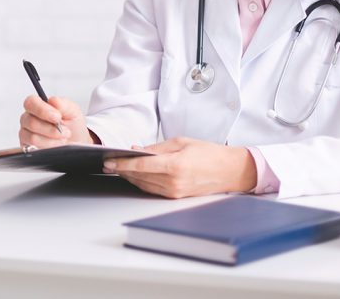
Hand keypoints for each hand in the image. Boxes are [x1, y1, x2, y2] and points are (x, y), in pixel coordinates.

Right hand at [18, 95, 93, 147]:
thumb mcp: (73, 111)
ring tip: (63, 138)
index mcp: (37, 106)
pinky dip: (49, 147)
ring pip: (33, 137)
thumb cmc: (72, 125)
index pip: (30, 103)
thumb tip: (53, 101)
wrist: (76, 142)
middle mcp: (28, 119)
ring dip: (52, 139)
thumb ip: (63, 104)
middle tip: (65, 130)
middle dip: (51, 128)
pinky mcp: (28, 148)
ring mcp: (26, 134)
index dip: (42, 110)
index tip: (57, 117)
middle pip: (31, 122)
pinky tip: (57, 145)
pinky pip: (35, 149)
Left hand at [103, 137, 256, 198]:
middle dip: (121, 170)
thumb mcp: (181, 142)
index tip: (108, 160)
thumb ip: (156, 147)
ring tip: (117, 168)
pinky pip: (152, 189)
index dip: (122, 164)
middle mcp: (173, 182)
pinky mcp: (176, 197)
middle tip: (108, 163)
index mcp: (175, 166)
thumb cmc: (209, 153)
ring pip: (143, 185)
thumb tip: (137, 149)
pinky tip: (134, 175)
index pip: (140, 166)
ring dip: (129, 177)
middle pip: (139, 176)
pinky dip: (141, 182)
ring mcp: (175, 192)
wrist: (231, 171)